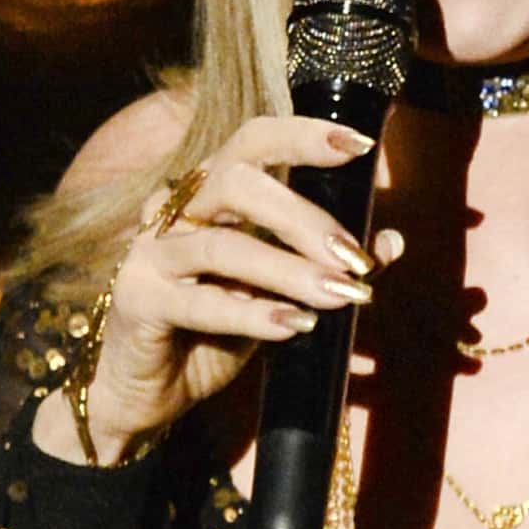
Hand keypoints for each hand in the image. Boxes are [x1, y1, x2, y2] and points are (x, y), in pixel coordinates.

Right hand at [35, 116, 405, 464]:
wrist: (147, 393)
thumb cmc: (213, 331)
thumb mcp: (280, 295)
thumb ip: (327, 264)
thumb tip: (391, 241)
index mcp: (209, 194)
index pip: (252, 141)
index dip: (303, 135)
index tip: (361, 145)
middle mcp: (174, 211)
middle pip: (237, 182)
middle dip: (305, 217)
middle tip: (355, 259)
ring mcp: (149, 254)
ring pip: (223, 246)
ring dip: (289, 270)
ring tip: (341, 296)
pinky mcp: (137, 300)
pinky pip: (198, 302)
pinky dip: (252, 313)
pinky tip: (295, 326)